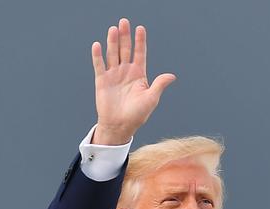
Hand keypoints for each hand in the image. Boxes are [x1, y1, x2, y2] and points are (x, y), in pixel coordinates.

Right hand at [91, 18, 175, 144]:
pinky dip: (98, 56)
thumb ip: (159, 85)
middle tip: (124, 22)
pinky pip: (99, 65)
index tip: (140, 28)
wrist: (120, 126)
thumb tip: (172, 76)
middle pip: (125, 49)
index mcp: (139, 74)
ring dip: (112, 42)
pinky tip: (97, 45)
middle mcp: (126, 72)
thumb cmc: (137, 114)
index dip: (140, 41)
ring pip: (112, 54)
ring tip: (113, 29)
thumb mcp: (151, 99)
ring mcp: (113, 75)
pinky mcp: (102, 81)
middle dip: (125, 36)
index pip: (140, 53)